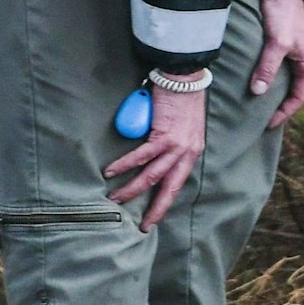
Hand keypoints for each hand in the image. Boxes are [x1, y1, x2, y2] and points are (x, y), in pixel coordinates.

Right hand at [105, 81, 207, 231]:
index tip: (154, 216)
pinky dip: (124, 166)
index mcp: (192, 152)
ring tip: (115, 199)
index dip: (166, 201)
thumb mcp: (181, 127)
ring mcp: (177, 146)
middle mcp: (188, 152)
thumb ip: (168, 143)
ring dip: (131, 190)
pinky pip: (141, 156)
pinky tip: (111, 173)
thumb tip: (149, 155)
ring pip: (152, 176)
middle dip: (155, 209)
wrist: (184, 77)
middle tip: (142, 226)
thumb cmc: (179, 99)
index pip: (178, 182)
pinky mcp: (164, 135)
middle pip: (169, 188)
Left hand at [251, 0, 303, 129]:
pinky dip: (265, 79)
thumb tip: (258, 92)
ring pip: (282, 80)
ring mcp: (291, 53)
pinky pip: (274, 69)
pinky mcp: (280, 45)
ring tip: (255, 105)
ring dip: (271, 93)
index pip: (299, 97)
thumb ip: (268, 67)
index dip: (285, 113)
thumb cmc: (283, 14)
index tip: (268, 124)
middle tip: (260, 119)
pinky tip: (252, 82)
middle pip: (292, 91)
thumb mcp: (277, 43)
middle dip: (279, 106)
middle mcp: (302, 60)